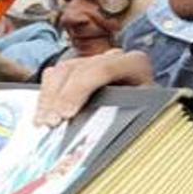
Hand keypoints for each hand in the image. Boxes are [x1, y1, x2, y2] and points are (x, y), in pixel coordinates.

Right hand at [35, 49, 153, 125]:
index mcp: (135, 64)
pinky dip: (46, 96)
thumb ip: (127, 119)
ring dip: (48, 98)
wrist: (151, 108)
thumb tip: (98, 136)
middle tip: (50, 123)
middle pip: (76, 69)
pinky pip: (54, 76)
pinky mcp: (78, 69)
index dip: (80, 89)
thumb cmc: (149, 115)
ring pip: (61, 71)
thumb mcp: (147, 115)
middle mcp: (113, 57)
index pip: (103, 68)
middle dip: (59, 97)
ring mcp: (93, 60)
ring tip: (43, 122)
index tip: (66, 114)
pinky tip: (42, 115)